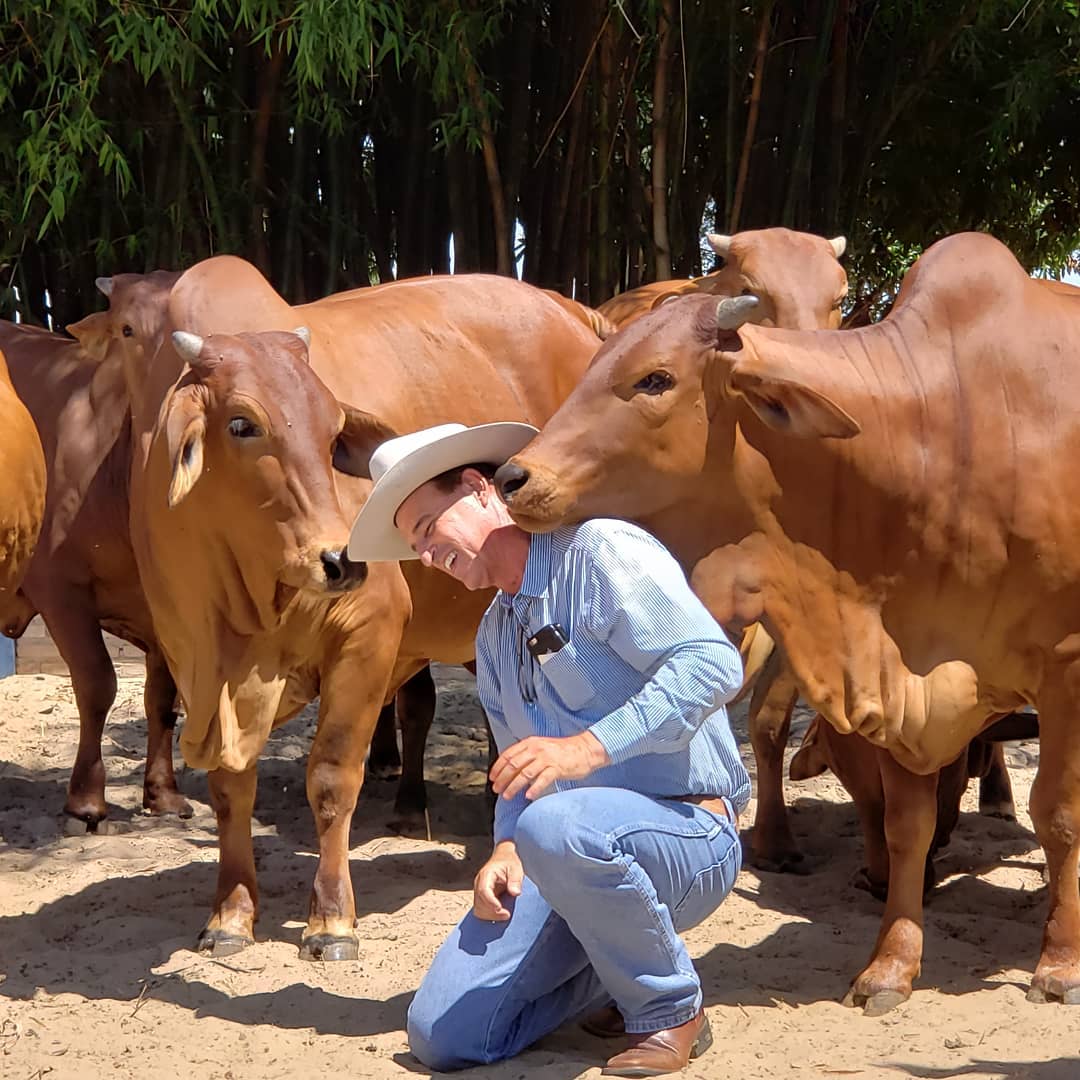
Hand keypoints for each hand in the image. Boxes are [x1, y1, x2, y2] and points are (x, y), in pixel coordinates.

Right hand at [473, 841, 523, 920]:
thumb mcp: (515, 867)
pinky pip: (481, 910)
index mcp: (486, 874)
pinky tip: (500, 914)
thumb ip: (515, 879)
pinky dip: (489, 915)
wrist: (503, 858)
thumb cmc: (509, 862)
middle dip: (492, 912)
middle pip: (479, 903)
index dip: (490, 901)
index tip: (500, 908)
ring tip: (505, 915)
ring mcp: (479, 892)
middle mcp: (479, 884)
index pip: (483, 890)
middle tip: (507, 914)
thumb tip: (515, 893)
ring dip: (490, 915)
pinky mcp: (482, 898)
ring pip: (478, 909)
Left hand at [490, 731, 608, 801]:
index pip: (508, 755)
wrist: (584, 749)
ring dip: (513, 786)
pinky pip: (543, 779)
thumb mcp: (541, 747)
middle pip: (514, 765)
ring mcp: (547, 758)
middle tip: (496, 789)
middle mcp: (537, 749)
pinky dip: (534, 788)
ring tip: (507, 796)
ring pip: (525, 773)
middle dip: (502, 779)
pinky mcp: (557, 768)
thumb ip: (527, 755)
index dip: (497, 767)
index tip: (492, 778)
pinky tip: (528, 796)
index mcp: (530, 743)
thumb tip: (511, 768)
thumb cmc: (562, 751)